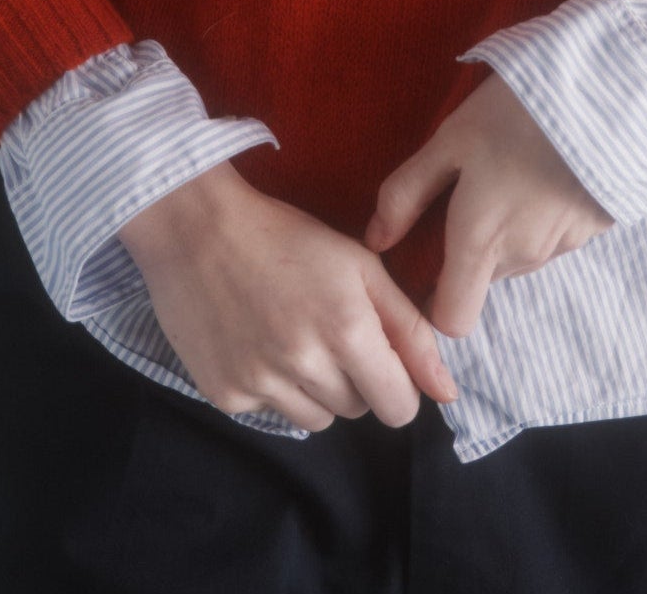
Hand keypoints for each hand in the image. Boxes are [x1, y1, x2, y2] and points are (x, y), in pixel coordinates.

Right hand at [117, 160, 457, 431]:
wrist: (197, 228)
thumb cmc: (287, 236)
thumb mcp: (361, 266)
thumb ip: (410, 330)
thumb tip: (448, 392)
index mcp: (347, 329)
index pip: (399, 408)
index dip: (397, 385)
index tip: (381, 358)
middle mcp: (305, 364)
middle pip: (358, 411)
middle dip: (355, 379)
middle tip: (327, 330)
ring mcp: (261, 384)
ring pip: (317, 419)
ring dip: (315, 389)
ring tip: (292, 336)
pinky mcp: (225, 394)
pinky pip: (271, 413)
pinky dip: (272, 388)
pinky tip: (256, 342)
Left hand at [363, 68, 614, 338]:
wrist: (607, 96)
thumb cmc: (516, 115)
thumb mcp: (449, 141)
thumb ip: (406, 194)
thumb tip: (375, 239)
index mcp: (479, 242)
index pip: (452, 320)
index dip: (434, 302)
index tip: (427, 263)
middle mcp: (520, 257)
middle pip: (483, 279)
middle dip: (470, 249)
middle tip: (468, 189)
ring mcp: (561, 246)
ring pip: (517, 258)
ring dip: (506, 230)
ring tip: (508, 170)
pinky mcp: (591, 228)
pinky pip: (551, 238)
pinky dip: (539, 216)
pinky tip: (541, 170)